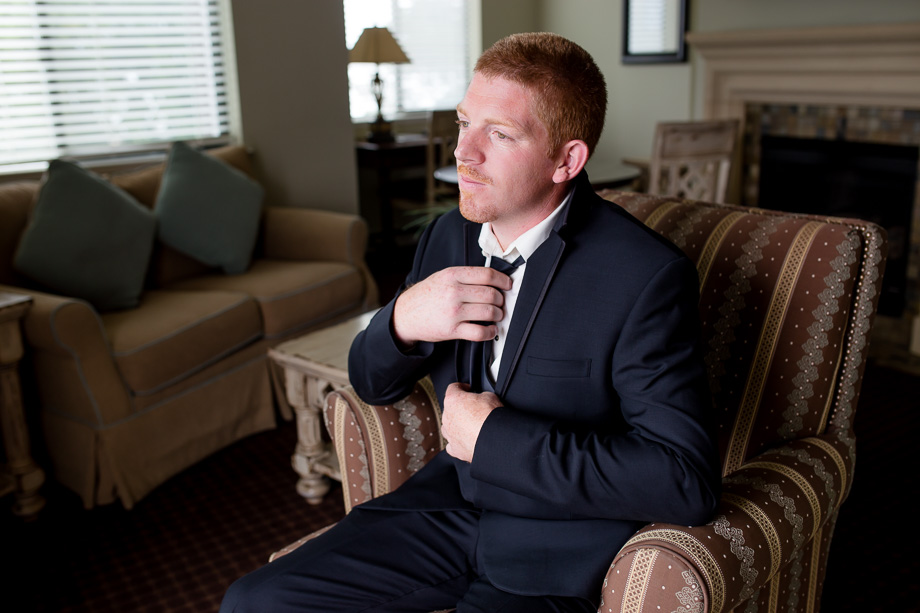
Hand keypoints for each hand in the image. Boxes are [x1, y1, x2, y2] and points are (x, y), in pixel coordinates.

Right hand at [392, 266, 511, 346]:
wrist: (406, 314)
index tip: (508, 285)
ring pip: (489, 312)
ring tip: (496, 315)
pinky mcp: (452, 330)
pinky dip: (490, 332)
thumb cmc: (427, 295)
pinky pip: (480, 332)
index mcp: (453, 275)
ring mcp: (453, 312)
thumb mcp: (443, 277)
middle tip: (501, 303)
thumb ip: (465, 276)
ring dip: (499, 315)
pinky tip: (490, 330)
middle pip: (491, 294)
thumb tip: (494, 279)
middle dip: (501, 300)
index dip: (503, 280)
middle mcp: (453, 292)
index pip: (487, 275)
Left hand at [441, 382, 501, 462]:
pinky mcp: (455, 449)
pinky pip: (452, 444)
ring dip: (456, 425)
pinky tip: (467, 440)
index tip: (467, 389)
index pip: (453, 388)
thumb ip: (481, 395)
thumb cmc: (491, 417)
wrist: (495, 438)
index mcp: (453, 401)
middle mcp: (447, 417)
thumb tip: (482, 398)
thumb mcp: (489, 396)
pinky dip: (458, 442)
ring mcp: (450, 434)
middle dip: (460, 408)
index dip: (461, 387)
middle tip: (473, 409)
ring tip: (469, 426)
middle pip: (450, 409)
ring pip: (448, 427)